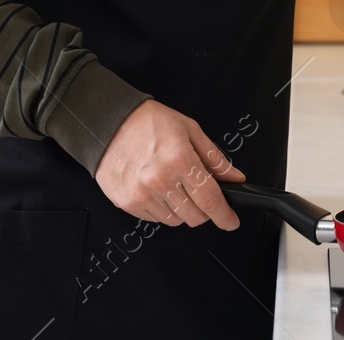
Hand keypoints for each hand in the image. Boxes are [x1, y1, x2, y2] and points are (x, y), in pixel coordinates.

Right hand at [94, 100, 245, 229]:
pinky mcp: (127, 202)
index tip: (230, 221)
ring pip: (175, 221)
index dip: (225, 215)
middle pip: (195, 216)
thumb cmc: (147, 121)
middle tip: (198, 193)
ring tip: (172, 184)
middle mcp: (160, 180)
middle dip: (203, 210)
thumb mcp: (189, 130)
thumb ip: (214, 158)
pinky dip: (161, 208)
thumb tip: (234, 178)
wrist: (109, 121)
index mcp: (179, 159)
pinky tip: (156, 188)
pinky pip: (154, 219)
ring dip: (181, 209)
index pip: (210, 200)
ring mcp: (142, 194)